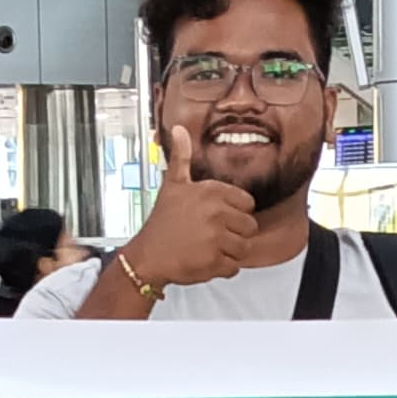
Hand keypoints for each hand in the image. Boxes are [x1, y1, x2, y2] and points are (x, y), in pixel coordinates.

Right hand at [121, 122, 265, 290]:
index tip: (217, 218)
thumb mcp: (172, 185)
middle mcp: (216, 212)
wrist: (147, 257)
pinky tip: (206, 260)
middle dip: (234, 234)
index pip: (247, 203)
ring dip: (230, 252)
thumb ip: (182, 157)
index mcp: (211, 191)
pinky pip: (234, 267)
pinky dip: (223, 268)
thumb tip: (180, 129)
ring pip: (244, 248)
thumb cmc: (161, 223)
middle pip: (250, 227)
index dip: (234, 213)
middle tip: (212, 236)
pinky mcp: (214, 261)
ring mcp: (216, 238)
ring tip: (209, 248)